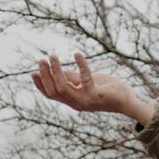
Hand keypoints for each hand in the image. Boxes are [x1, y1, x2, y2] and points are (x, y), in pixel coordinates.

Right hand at [32, 52, 155, 124]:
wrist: (126, 100)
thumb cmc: (106, 89)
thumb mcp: (85, 82)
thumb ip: (72, 78)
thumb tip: (56, 70)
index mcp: (71, 100)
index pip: (51, 95)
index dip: (40, 85)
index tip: (32, 73)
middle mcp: (76, 103)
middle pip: (54, 91)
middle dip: (46, 75)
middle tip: (42, 60)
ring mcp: (85, 101)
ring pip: (64, 87)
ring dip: (57, 71)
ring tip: (53, 56)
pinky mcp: (96, 96)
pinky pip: (85, 79)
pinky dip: (81, 65)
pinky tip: (77, 54)